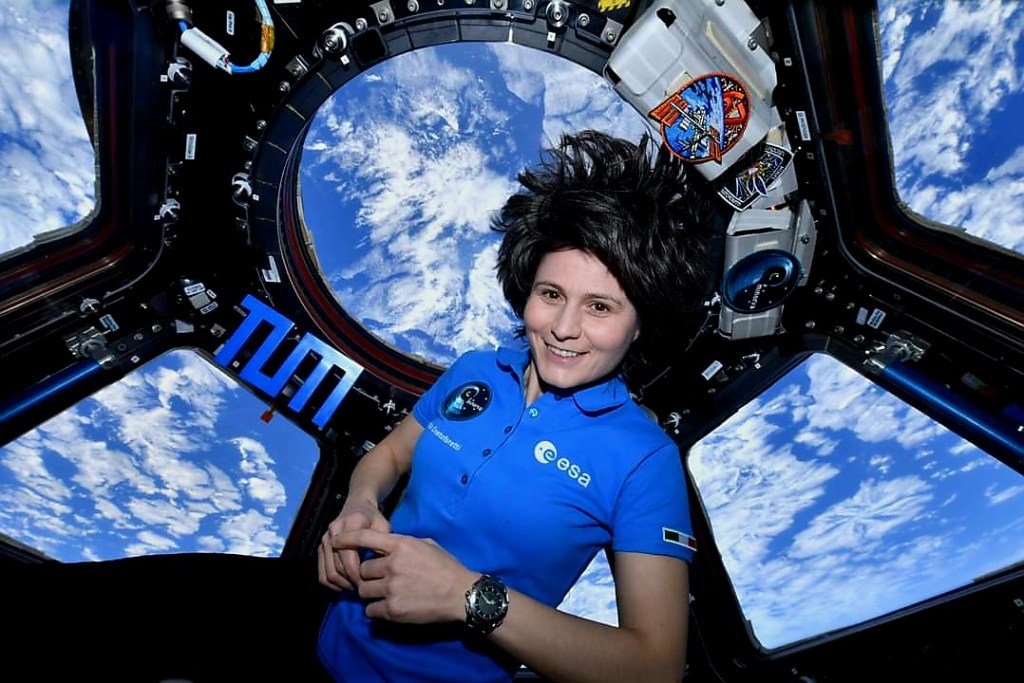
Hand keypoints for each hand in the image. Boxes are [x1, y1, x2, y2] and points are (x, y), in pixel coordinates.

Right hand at [318, 498, 390, 590]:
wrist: (357, 506)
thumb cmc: (373, 519)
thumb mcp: (383, 526)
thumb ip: (382, 544)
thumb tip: (379, 567)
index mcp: (350, 525)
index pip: (349, 557)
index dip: (358, 574)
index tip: (369, 582)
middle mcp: (333, 532)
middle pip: (337, 568)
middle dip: (350, 582)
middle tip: (364, 589)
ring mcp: (324, 540)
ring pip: (328, 573)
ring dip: (342, 585)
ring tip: (356, 588)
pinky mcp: (320, 548)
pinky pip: (321, 574)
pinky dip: (332, 585)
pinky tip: (345, 586)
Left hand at [331, 528, 478, 623]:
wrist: (461, 595)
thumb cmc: (447, 568)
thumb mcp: (427, 545)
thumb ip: (404, 544)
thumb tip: (388, 546)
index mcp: (402, 545)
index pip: (365, 538)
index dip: (347, 539)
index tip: (335, 541)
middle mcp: (393, 565)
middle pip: (362, 570)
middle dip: (369, 575)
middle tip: (381, 580)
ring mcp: (392, 588)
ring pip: (363, 591)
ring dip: (371, 593)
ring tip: (386, 594)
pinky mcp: (393, 610)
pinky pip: (370, 610)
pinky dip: (376, 610)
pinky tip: (389, 607)